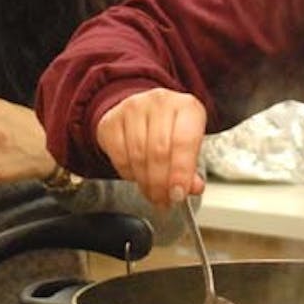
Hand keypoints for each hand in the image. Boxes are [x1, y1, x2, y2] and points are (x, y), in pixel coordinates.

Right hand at [95, 87, 205, 206]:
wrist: (144, 111)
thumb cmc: (171, 129)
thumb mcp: (189, 144)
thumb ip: (192, 168)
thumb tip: (192, 187)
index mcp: (186, 107)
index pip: (184, 141)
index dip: (181, 172)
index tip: (178, 194)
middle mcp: (160, 102)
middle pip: (159, 151)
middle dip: (161, 184)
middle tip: (164, 200)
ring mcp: (133, 108)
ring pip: (138, 155)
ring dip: (146, 182)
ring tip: (153, 194)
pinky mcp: (111, 120)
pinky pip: (119, 156)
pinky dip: (129, 174)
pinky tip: (138, 177)